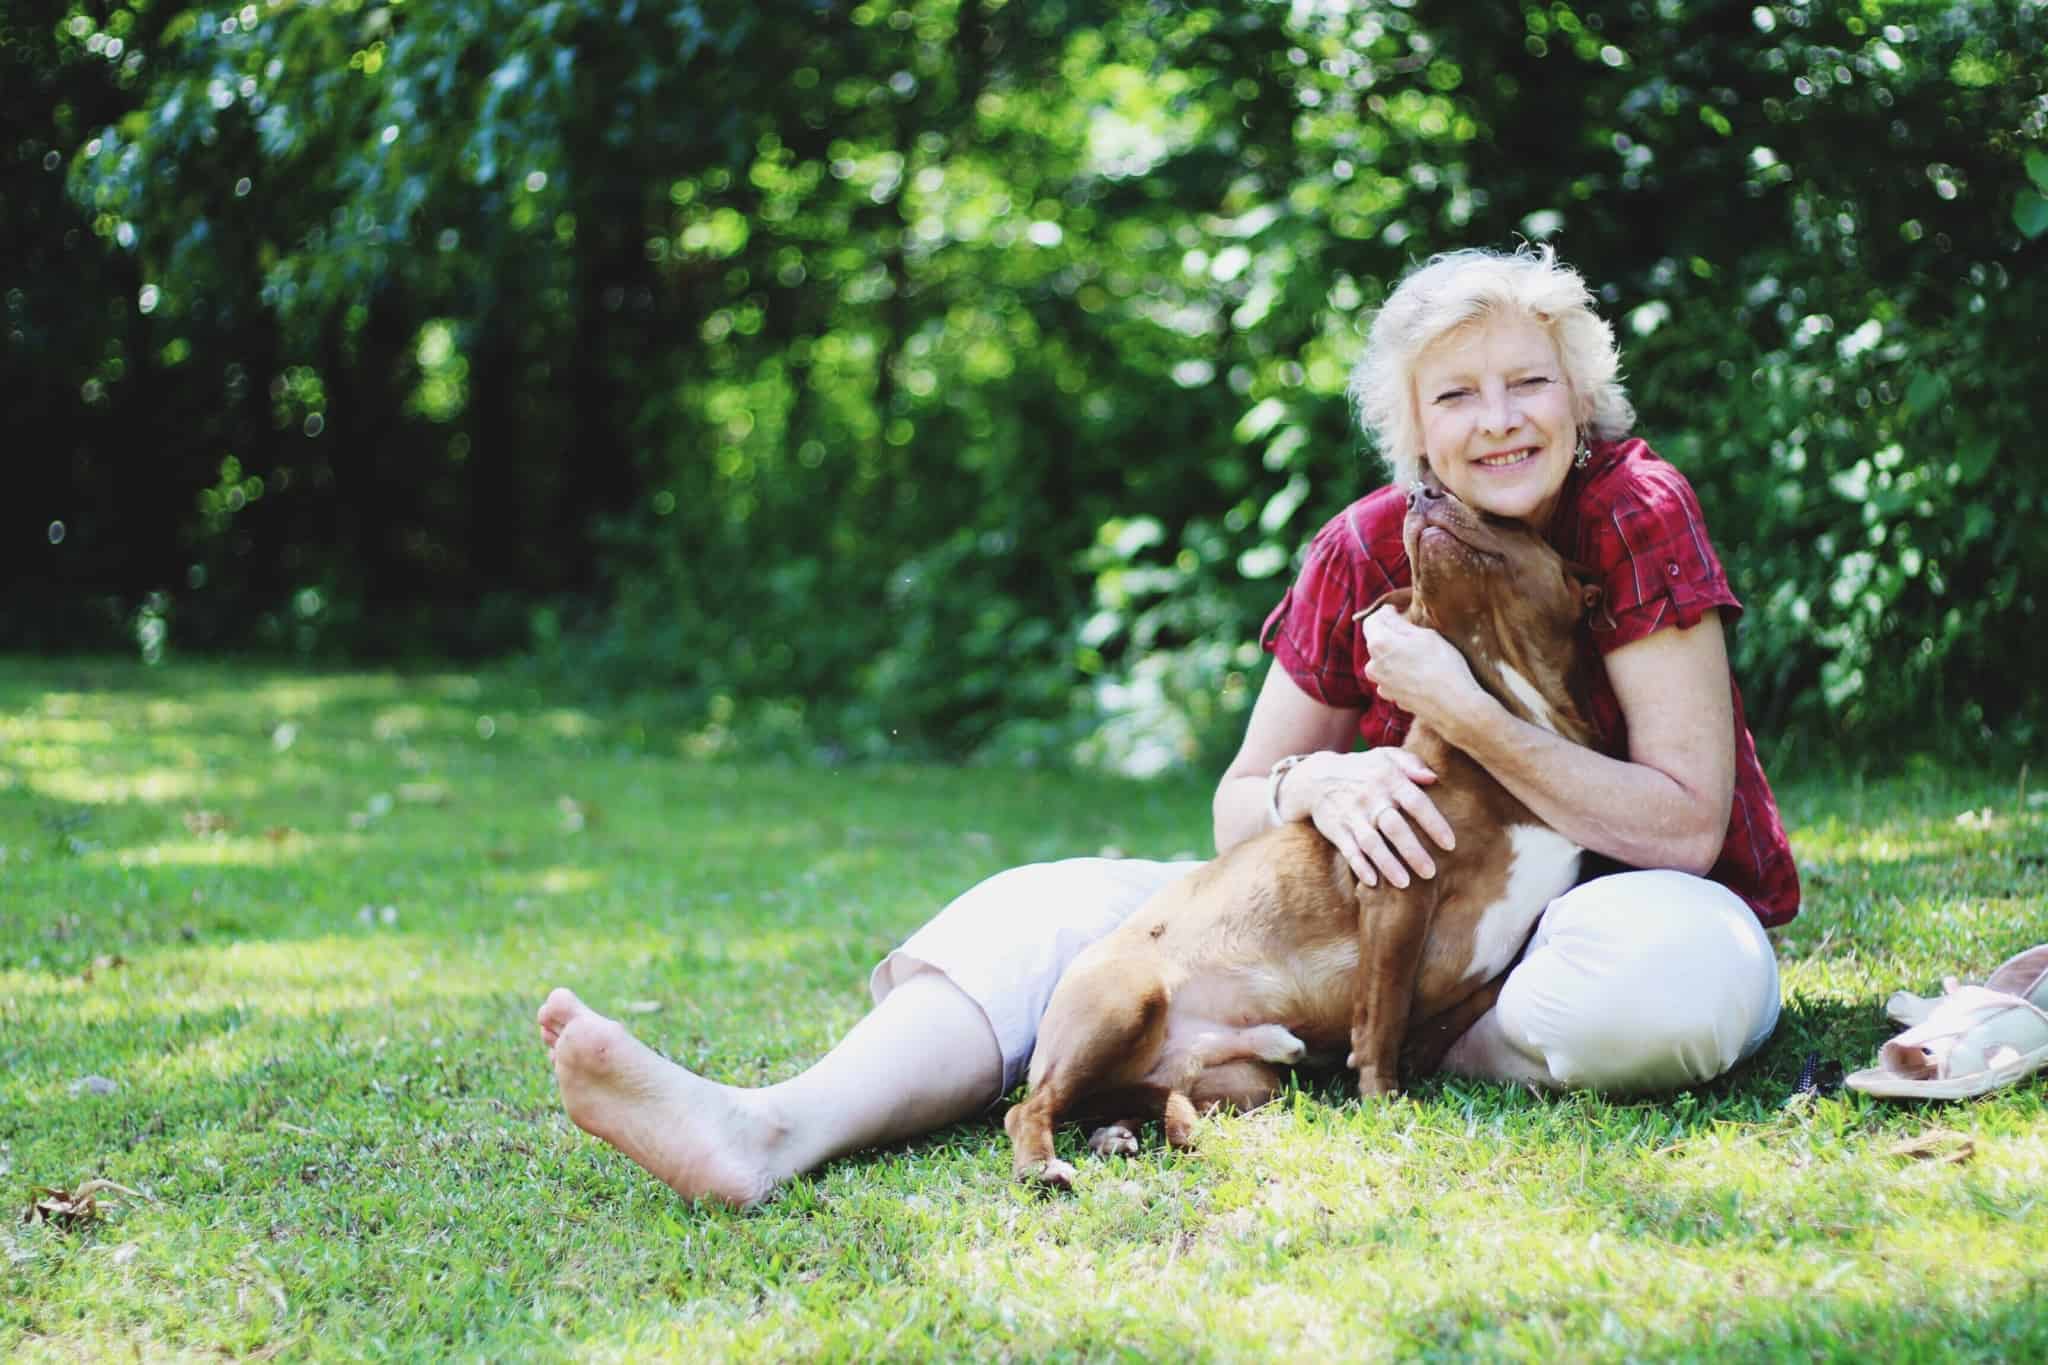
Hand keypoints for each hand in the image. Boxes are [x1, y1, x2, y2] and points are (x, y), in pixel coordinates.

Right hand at [1297, 748, 1455, 889]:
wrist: (1315, 777)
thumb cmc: (1362, 769)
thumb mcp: (1385, 756)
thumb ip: (1411, 763)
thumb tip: (1434, 778)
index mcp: (1389, 780)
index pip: (1416, 803)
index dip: (1434, 824)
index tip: (1450, 845)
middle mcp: (1372, 799)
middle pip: (1395, 827)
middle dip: (1413, 852)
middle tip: (1430, 873)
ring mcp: (1352, 816)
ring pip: (1372, 843)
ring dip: (1388, 864)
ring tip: (1404, 883)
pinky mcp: (1336, 829)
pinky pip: (1348, 850)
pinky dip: (1359, 866)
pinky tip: (1372, 881)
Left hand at [1359, 604, 1480, 730]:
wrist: (1454, 705)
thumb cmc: (1442, 665)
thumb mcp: (1424, 635)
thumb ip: (1398, 622)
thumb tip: (1385, 613)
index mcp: (1378, 645)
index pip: (1372, 621)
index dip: (1386, 614)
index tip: (1401, 612)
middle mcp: (1373, 666)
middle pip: (1378, 642)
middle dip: (1393, 636)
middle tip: (1417, 635)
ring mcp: (1381, 684)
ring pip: (1386, 661)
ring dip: (1398, 656)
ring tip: (1422, 657)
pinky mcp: (1392, 698)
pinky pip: (1394, 678)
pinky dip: (1403, 673)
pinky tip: (1422, 675)